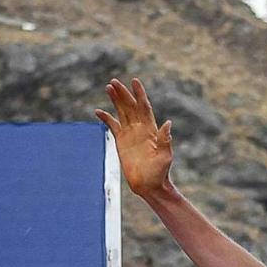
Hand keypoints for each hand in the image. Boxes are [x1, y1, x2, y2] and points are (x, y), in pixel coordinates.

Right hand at [93, 77, 174, 196]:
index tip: (134, 81)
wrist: (149, 185)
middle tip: (114, 81)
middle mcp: (140, 128)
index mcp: (151, 129)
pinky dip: (106, 118)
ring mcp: (130, 133)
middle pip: (130, 106)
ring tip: (108, 87)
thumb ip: (165, 140)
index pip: (144, 106)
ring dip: (115, 100)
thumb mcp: (165, 156)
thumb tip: (167, 123)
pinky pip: (112, 126)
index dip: (139, 94)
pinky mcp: (121, 141)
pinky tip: (98, 111)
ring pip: (121, 112)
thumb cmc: (160, 172)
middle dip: (123, 93)